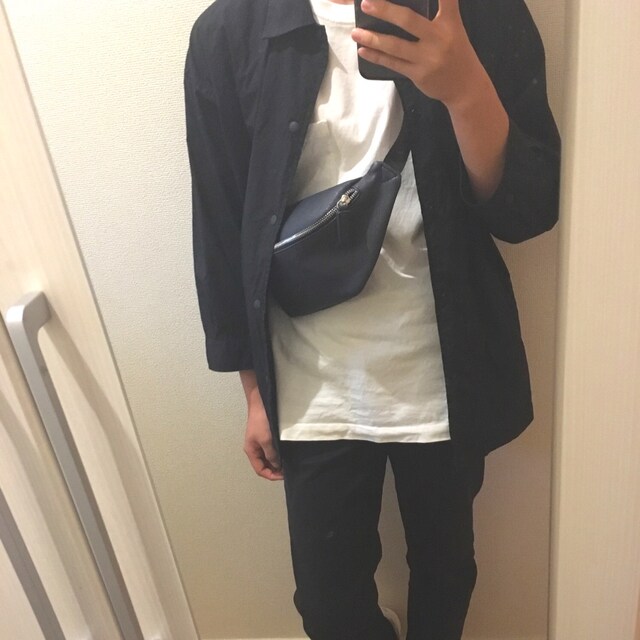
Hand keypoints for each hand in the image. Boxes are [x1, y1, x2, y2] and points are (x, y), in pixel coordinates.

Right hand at [243, 404, 283, 480]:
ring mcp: (259, 443)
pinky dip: (277, 455)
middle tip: (287, 471)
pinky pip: (270, 450)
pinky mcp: (265, 437)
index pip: (259, 470)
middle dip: (274, 470)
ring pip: (267, 458)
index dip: (271, 475)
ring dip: (276, 462)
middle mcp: (254, 449)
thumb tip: (277, 465)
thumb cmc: (261, 422)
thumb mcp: (266, 440)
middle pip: (263, 465)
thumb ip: (271, 454)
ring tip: (287, 464)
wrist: (261, 404)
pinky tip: (284, 455)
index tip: (283, 476)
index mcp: (251, 451)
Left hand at [351, 0, 488, 109]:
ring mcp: (427, 58)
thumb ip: (438, 13)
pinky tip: (364, 50)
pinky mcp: (418, 74)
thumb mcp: (453, 28)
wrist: (465, 87)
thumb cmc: (455, 53)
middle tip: (366, 4)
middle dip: (385, 11)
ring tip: (356, 32)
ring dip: (372, 38)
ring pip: (395, 46)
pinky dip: (376, 57)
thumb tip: (402, 10)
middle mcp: (439, 38)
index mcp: (450, 22)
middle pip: (408, 20)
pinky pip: (393, 64)